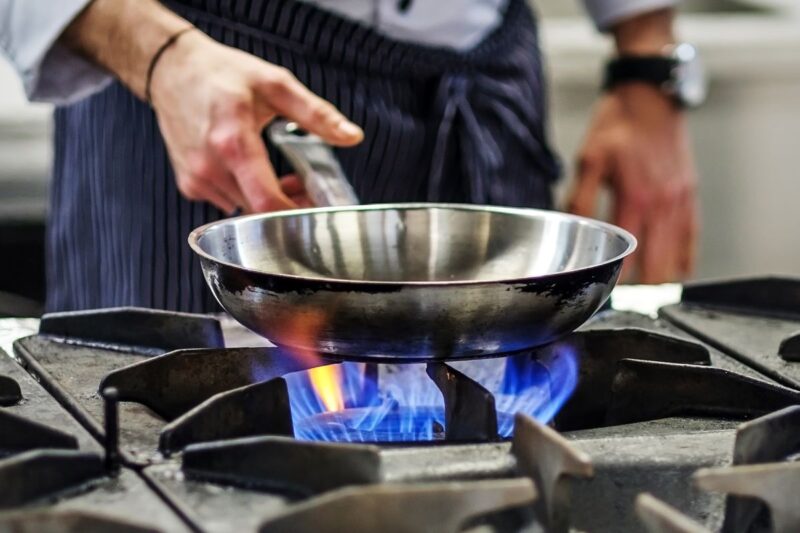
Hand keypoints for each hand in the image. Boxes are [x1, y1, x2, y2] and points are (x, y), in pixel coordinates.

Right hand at [60, 0, 362, 213]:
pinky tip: (252, 174)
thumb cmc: (221, 74)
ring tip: (280, 176)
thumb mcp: (275, 84)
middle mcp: (210, 166)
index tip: (316, 209)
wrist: (171, 70)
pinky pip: (226, 203)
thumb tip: (352, 136)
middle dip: (287, 206)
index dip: (297, 215)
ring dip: (266, 201)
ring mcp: (197, 179)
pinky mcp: (190, 185)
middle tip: (304, 185)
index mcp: (233, 142)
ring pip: (244, 211)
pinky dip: (245, 196)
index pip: (266, 203)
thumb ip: (316, 114)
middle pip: (259, 212)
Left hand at [567, 83, 698, 282]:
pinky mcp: (689, 194)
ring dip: (662, 277)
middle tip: (625, 300)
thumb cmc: (618, 125)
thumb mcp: (589, 158)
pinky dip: (683, 258)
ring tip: (645, 294)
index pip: (628, 255)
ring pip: (677, 256)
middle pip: (657, 265)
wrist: (651, 97)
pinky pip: (691, 237)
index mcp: (635, 198)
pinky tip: (674, 271)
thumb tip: (568, 227)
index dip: (618, 279)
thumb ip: (579, 197)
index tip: (606, 294)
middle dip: (642, 288)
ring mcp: (680, 201)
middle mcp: (662, 204)